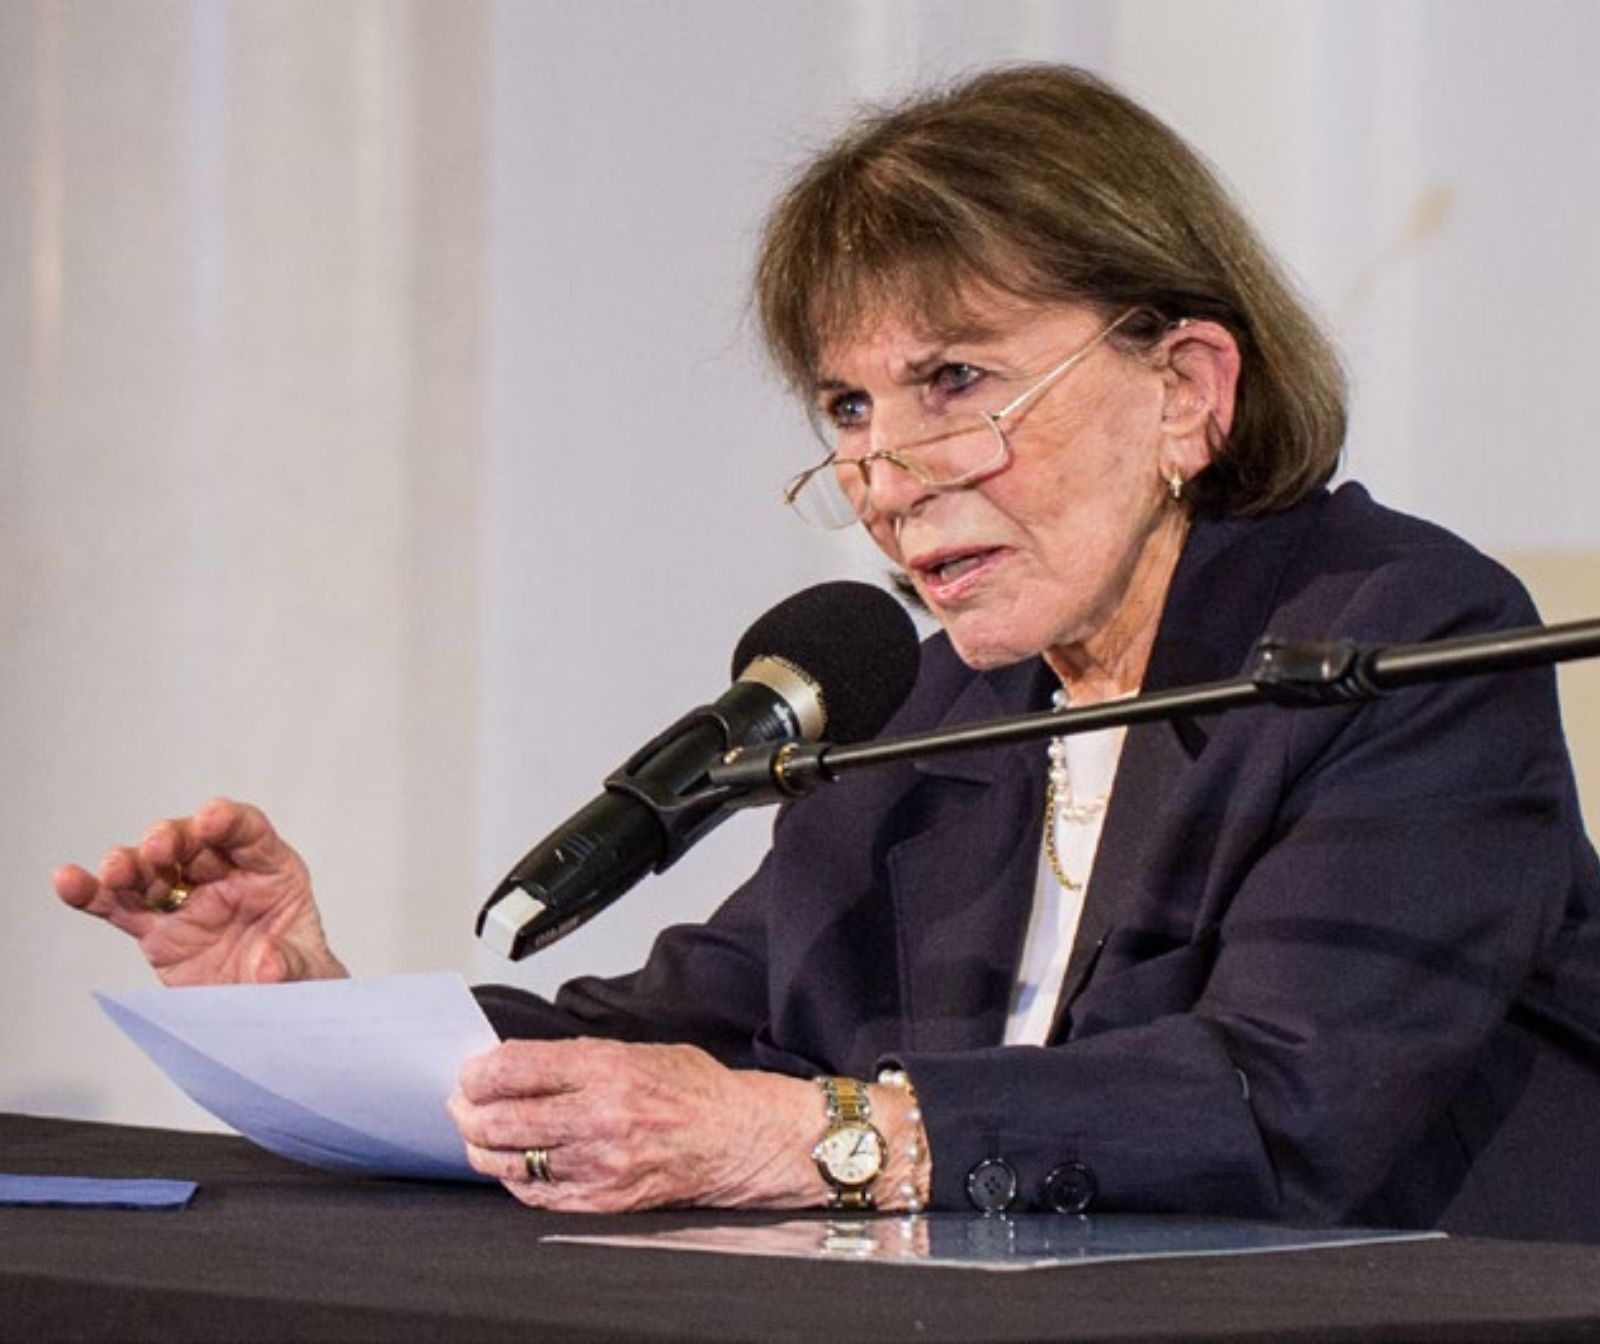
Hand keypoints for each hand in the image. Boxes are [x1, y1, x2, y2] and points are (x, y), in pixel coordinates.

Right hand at [53, 797, 347, 985]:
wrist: (276, 1018)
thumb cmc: (302, 979)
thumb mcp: (312, 973)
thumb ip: (291, 964)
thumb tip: (267, 964)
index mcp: (271, 871)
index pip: (249, 832)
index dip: (229, 820)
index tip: (211, 819)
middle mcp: (225, 876)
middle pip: (192, 842)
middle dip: (172, 838)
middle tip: (159, 848)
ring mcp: (186, 901)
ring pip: (150, 870)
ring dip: (129, 864)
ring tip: (114, 872)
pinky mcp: (156, 931)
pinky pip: (121, 908)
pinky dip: (93, 894)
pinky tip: (68, 881)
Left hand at [449, 1038, 823, 1212]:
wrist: (737, 1136)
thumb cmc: (691, 1088)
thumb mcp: (634, 1049)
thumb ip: (574, 1058)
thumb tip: (514, 1064)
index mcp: (606, 1067)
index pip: (516, 1068)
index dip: (479, 1071)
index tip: (470, 1072)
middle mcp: (600, 1115)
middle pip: (503, 1118)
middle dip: (469, 1110)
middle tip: (462, 1103)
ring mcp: (601, 1163)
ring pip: (513, 1161)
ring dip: (483, 1147)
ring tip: (478, 1136)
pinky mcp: (604, 1199)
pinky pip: (537, 1195)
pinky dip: (514, 1181)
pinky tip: (511, 1167)